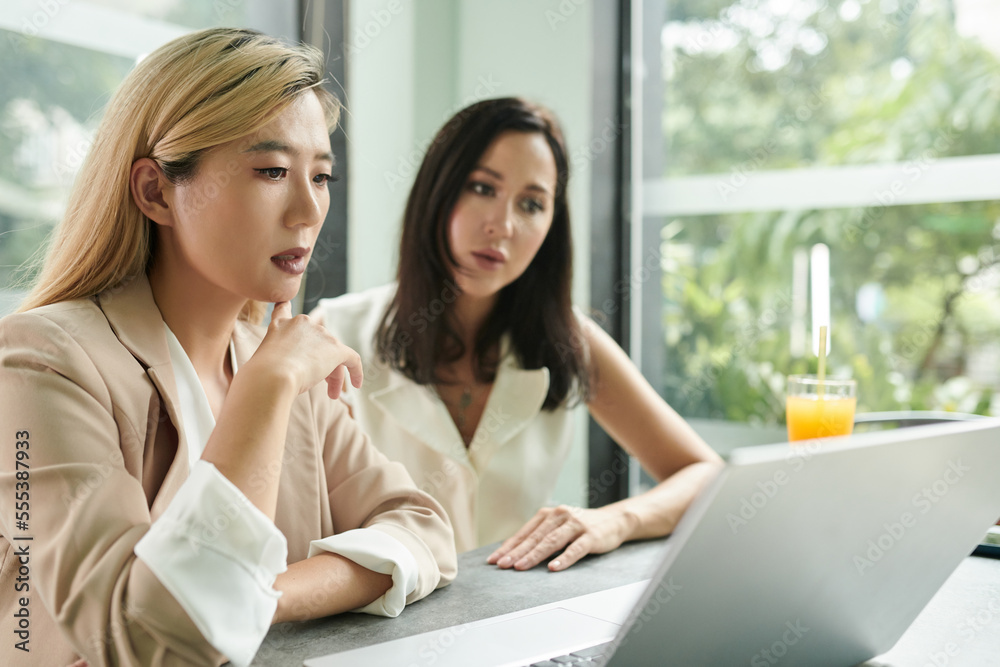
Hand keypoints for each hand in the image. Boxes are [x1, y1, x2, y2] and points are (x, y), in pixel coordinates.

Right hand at [250, 301, 362, 398]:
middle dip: (320, 364)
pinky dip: (356, 371)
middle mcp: (302, 323)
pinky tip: (357, 384)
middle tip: (320, 384)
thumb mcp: (263, 360)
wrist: (272, 376)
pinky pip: (352, 358)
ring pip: (332, 354)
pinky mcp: (335, 348)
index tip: (297, 317)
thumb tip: (288, 368)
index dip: (292, 315)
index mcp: (280, 324)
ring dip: (333, 375)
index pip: (285, 309)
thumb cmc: (261, 376)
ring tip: (331, 395)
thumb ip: (276, 357)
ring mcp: (320, 334)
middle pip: (317, 343)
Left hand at [487, 505, 633, 571]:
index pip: (524, 533)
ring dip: (534, 555)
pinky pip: (575, 549)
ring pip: (551, 542)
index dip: (508, 546)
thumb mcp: (558, 527)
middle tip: (502, 565)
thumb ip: (540, 536)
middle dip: (516, 552)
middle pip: (534, 537)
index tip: (494, 559)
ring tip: (520, 567)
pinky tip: (553, 567)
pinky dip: (564, 558)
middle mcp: (560, 516)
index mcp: (548, 514)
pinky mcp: (590, 536)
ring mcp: (575, 525)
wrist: (614, 520)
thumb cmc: (581, 527)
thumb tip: (514, 553)